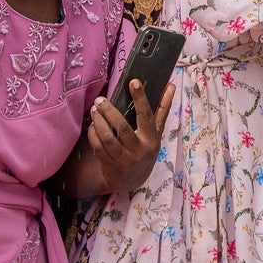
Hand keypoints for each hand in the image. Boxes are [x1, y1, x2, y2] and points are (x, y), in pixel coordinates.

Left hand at [87, 79, 174, 193]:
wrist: (134, 180)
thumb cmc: (146, 149)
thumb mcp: (157, 132)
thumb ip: (162, 109)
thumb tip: (170, 86)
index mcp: (151, 138)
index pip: (146, 115)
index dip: (140, 98)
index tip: (133, 81)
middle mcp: (138, 149)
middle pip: (122, 128)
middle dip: (110, 112)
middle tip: (100, 100)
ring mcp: (123, 159)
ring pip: (108, 139)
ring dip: (99, 123)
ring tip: (94, 110)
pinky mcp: (110, 165)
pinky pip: (98, 148)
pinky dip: (93, 135)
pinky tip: (92, 125)